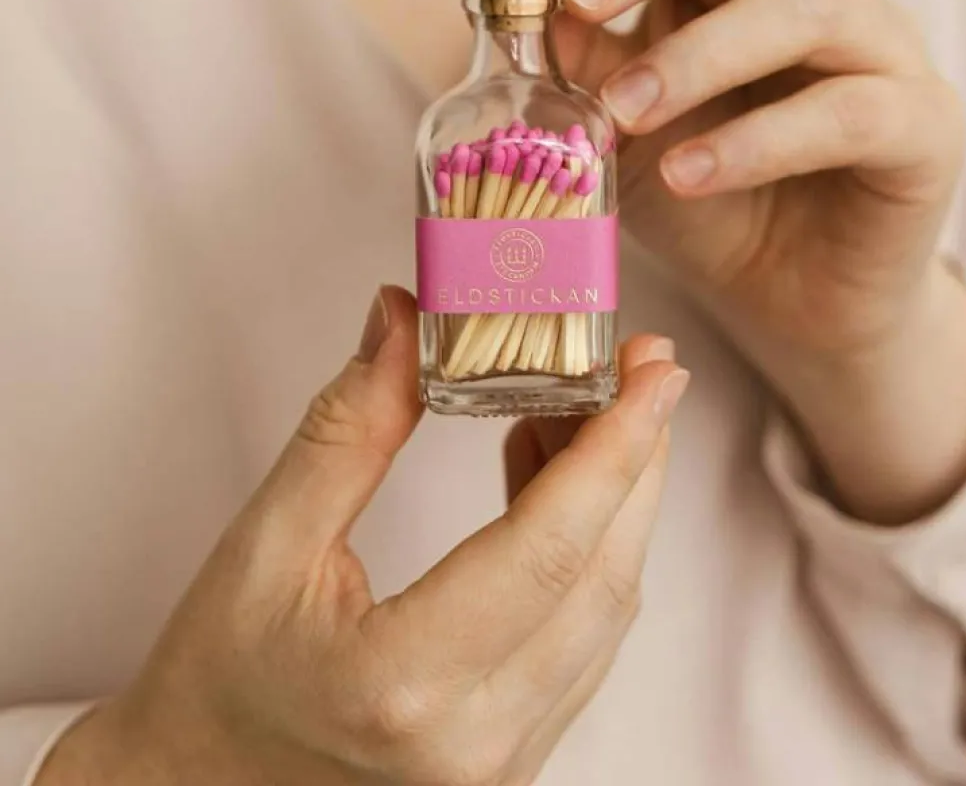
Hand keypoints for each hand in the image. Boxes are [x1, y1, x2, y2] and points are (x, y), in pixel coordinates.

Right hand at [37, 287, 685, 785]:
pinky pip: (581, 642)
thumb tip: (405, 321)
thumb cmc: (214, 685)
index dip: (615, 446)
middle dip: (635, 459)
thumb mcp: (265, 545)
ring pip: (604, 612)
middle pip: (602, 576)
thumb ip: (349, 428)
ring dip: (613, 503)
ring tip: (584, 410)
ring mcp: (505, 763)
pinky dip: (585, 554)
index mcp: (405, 684)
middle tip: (639, 370)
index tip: (654, 371)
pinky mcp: (512, 758)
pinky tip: (551, 484)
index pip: (548, 547)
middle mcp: (476, 741)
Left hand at [519, 0, 965, 522]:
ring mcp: (878, 47)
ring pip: (807, 3)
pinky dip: (757, 142)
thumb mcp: (621, 127)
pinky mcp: (920, 126)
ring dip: (698, 55)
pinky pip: (850, 112)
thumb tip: (521, 13)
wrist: (785, 295)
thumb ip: (583, 65)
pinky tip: (688, 176)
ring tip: (625, 113)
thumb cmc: (702, 196)